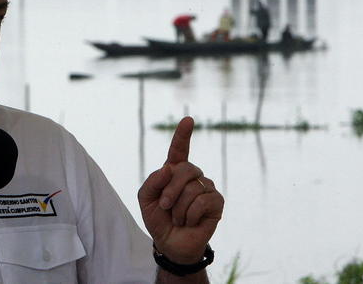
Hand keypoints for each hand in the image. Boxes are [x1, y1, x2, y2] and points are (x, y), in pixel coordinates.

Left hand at [138, 117, 223, 263]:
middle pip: (185, 169)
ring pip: (193, 188)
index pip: (179, 149)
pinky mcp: (217, 202)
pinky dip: (190, 214)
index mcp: (174, 171)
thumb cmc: (158, 219)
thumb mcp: (146, 199)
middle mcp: (193, 176)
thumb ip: (152, 181)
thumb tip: (169, 168)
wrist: (170, 243)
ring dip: (179, 208)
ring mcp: (206, 187)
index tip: (188, 120)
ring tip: (178, 218)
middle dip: (170, 190)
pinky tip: (190, 221)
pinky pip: (203, 201)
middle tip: (164, 206)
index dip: (183, 135)